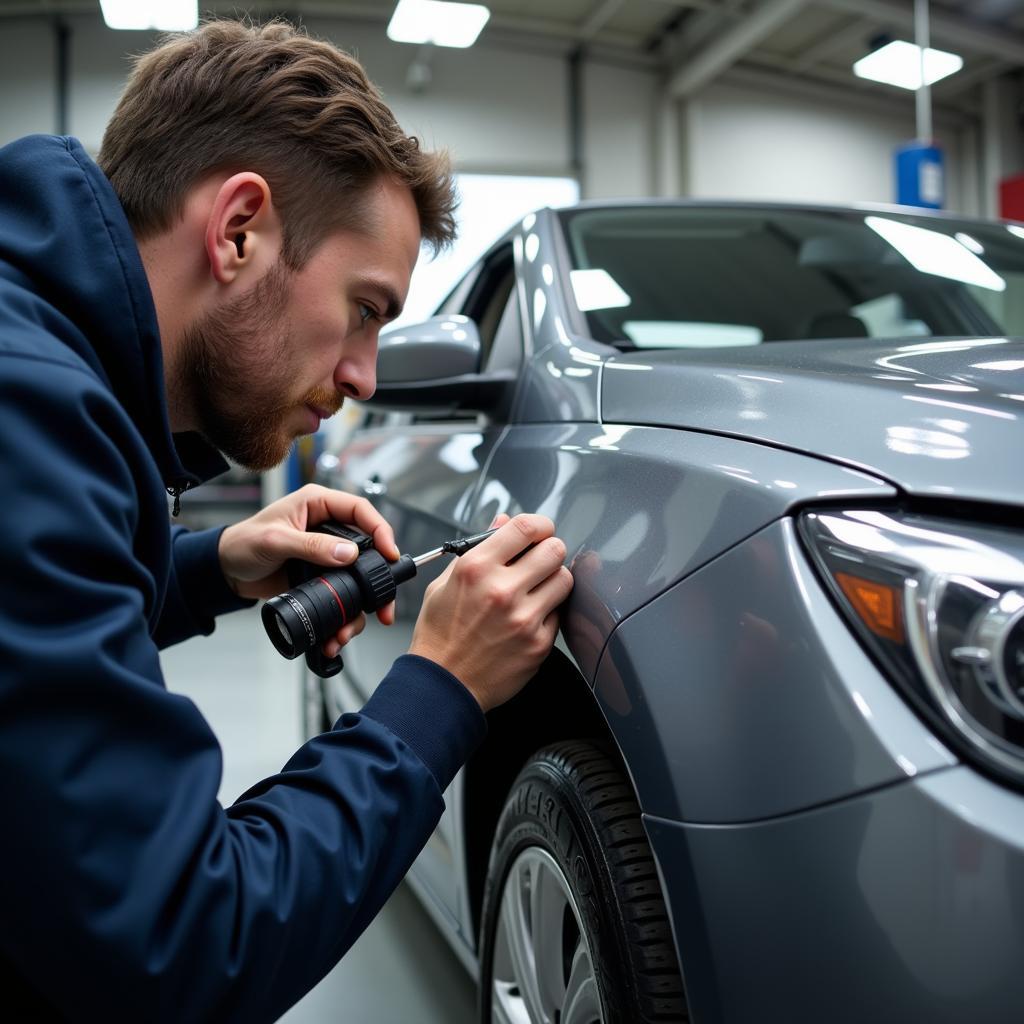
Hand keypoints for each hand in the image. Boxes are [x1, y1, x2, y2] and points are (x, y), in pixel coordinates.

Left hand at [218, 484, 399, 656]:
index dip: (380, 529)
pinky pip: (341, 593)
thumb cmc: (243, 544)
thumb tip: (347, 554)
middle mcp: (327, 527)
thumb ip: (311, 546)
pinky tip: (337, 630)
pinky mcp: (322, 576)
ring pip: (357, 577)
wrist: (226, 571)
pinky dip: (343, 614)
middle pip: (367, 548)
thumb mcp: (275, 541)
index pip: (360, 510)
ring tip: (349, 628)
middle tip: (384, 602)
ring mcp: (326, 554)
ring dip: (358, 606)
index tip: (389, 552)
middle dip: (377, 578)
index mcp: (318, 505)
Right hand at [408, 513, 573, 712]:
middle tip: (540, 561)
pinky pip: (559, 613)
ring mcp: (524, 618)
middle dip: (549, 551)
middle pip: (554, 549)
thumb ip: (478, 549)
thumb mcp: (446, 583)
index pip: (526, 527)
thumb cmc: (440, 635)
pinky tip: (528, 618)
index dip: (540, 525)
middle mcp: (502, 590)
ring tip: (536, 589)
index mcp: (476, 568)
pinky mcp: (538, 643)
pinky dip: (548, 612)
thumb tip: (503, 523)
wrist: (443, 685)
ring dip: (553, 580)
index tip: (540, 531)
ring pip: (564, 579)